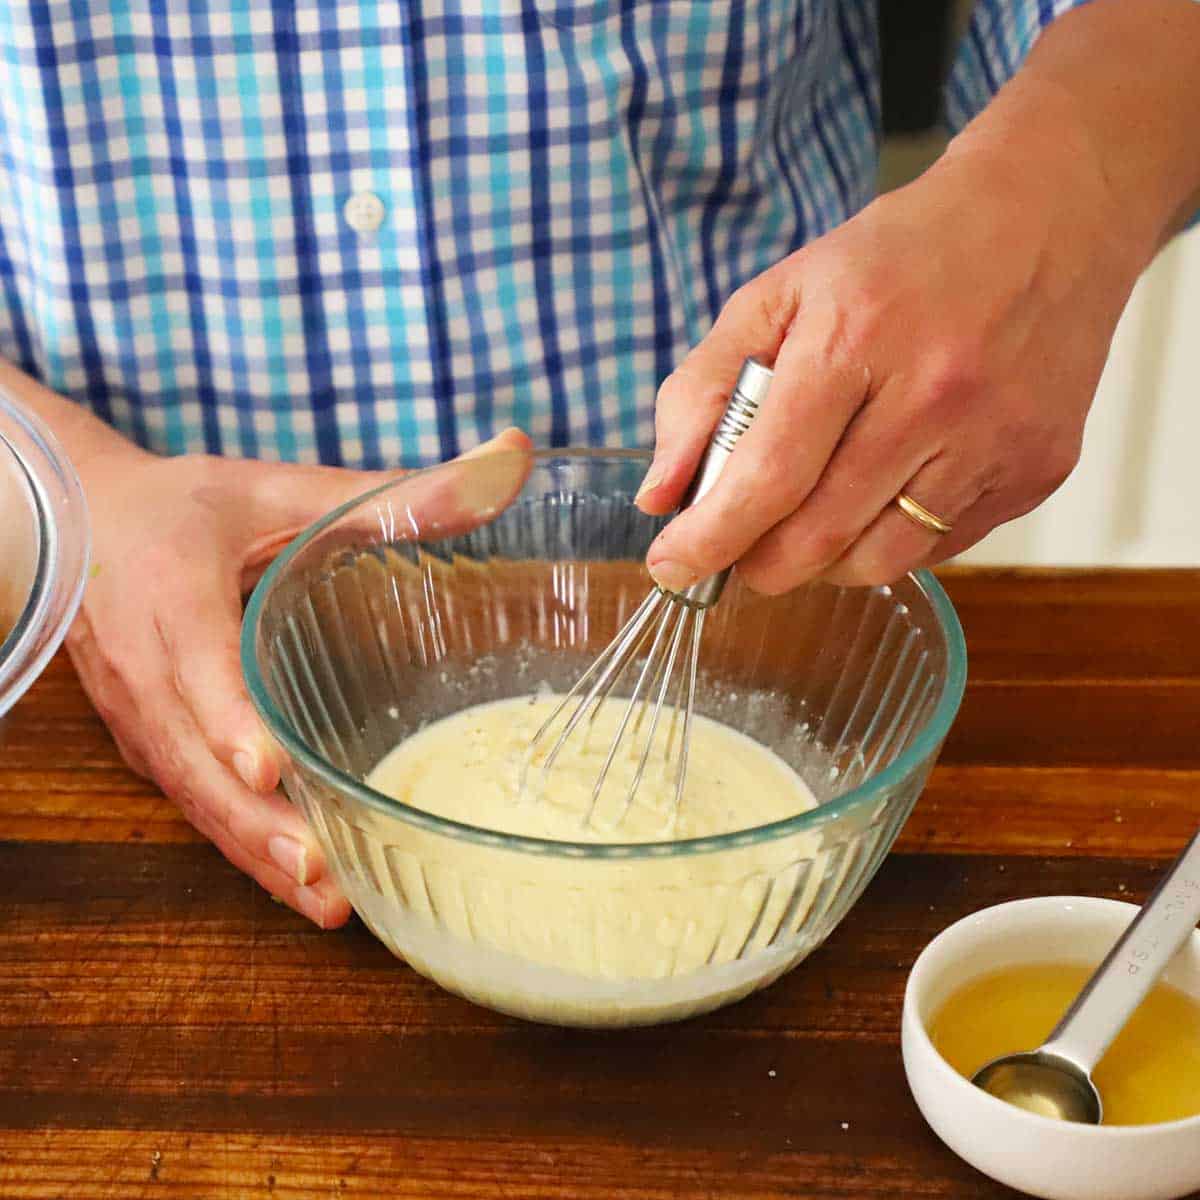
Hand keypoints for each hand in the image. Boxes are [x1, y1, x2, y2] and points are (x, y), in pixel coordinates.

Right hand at [66, 427, 530, 925]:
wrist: (79, 524)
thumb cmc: (184, 505)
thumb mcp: (277, 487)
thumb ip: (388, 490)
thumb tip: (512, 457)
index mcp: (169, 594)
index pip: (194, 664)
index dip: (228, 717)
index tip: (268, 766)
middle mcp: (145, 668)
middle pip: (193, 758)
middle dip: (255, 820)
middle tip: (325, 870)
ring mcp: (140, 717)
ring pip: (191, 798)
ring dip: (253, 853)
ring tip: (326, 901)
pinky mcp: (149, 745)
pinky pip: (192, 805)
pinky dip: (240, 849)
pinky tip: (299, 886)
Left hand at [635, 142, 1142, 591]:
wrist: (1047, 220)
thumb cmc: (895, 261)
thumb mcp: (778, 296)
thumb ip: (703, 390)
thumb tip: (659, 493)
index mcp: (857, 336)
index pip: (770, 474)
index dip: (712, 537)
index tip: (671, 566)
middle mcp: (934, 394)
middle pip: (821, 535)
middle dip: (758, 565)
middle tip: (738, 553)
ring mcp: (995, 438)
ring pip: (880, 561)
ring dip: (823, 564)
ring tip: (810, 520)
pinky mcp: (1036, 470)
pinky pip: (939, 551)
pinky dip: (888, 545)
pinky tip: (879, 499)